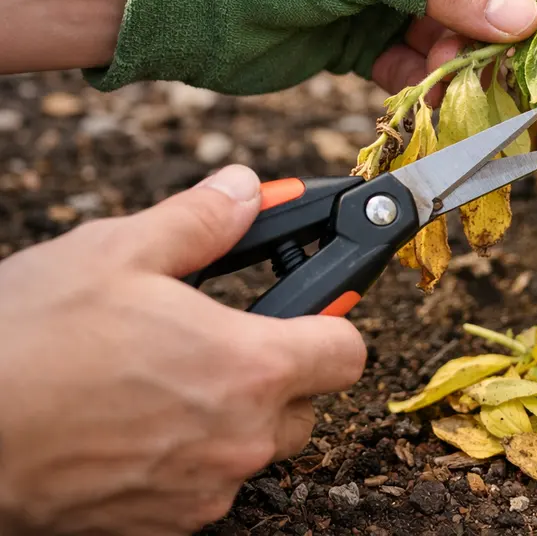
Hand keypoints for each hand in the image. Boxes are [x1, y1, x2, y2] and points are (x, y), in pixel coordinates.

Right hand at [0, 166, 366, 535]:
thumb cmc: (29, 343)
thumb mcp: (117, 251)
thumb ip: (201, 219)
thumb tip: (247, 190)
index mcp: (251, 367)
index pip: (348, 351)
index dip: (330, 322)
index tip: (304, 309)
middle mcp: (242, 439)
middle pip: (307, 404)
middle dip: (278, 372)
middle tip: (217, 341)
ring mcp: (203, 491)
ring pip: (254, 449)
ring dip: (230, 418)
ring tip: (163, 381)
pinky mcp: (161, 526)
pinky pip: (204, 487)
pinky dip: (187, 459)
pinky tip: (133, 426)